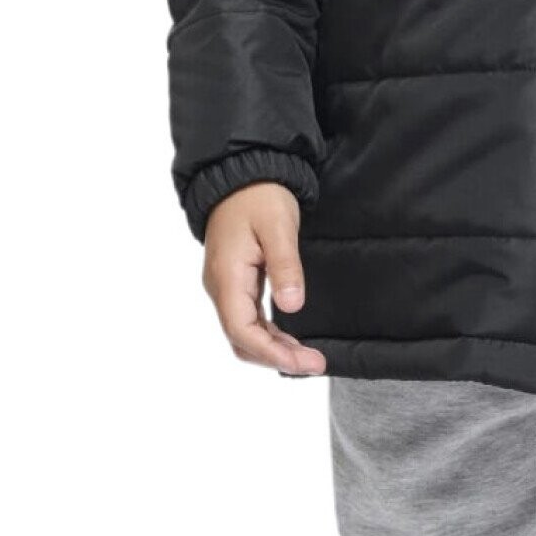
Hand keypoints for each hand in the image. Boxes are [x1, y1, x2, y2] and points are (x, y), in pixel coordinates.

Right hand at [202, 180, 328, 375]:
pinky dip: (268, 333)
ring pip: (244, 331)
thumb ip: (284, 266)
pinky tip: (289, 337)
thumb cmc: (260, 196)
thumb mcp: (278, 226)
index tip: (304, 363)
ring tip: (307, 357)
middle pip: (242, 339)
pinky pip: (247, 317)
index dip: (272, 353)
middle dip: (275, 357)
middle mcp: (221, 287)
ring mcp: (226, 285)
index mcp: (227, 278)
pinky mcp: (235, 279)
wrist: (242, 171)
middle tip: (314, 364)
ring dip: (273, 348)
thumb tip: (291, 308)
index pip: (242, 332)